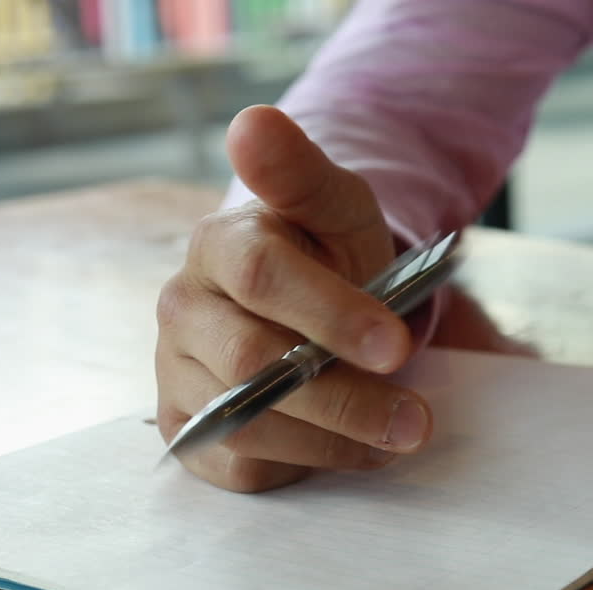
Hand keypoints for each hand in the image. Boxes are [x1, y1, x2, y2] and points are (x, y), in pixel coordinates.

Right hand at [155, 105, 432, 491]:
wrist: (304, 307)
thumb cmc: (325, 255)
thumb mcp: (334, 206)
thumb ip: (301, 173)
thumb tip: (252, 121)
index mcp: (216, 245)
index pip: (262, 277)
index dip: (332, 315)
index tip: (397, 345)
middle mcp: (181, 310)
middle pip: (252, 364)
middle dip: (344, 397)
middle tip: (416, 419)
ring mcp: (176, 375)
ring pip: (248, 424)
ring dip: (335, 439)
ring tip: (397, 434)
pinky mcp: (186, 432)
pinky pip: (238, 465)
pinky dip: (304, 464)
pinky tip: (347, 447)